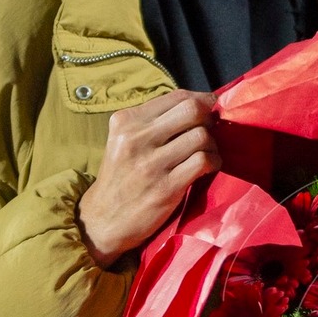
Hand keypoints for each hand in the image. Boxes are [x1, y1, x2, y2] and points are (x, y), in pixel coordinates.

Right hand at [77, 90, 219, 268]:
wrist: (103, 220)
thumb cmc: (121, 177)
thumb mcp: (124, 141)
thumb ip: (153, 122)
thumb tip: (199, 104)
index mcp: (126, 121)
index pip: (176, 96)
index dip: (201, 100)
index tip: (208, 110)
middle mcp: (136, 138)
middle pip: (192, 110)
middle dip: (208, 119)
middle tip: (209, 131)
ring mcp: (151, 163)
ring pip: (201, 136)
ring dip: (212, 144)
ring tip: (207, 153)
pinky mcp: (166, 187)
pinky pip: (203, 162)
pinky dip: (213, 162)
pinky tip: (208, 167)